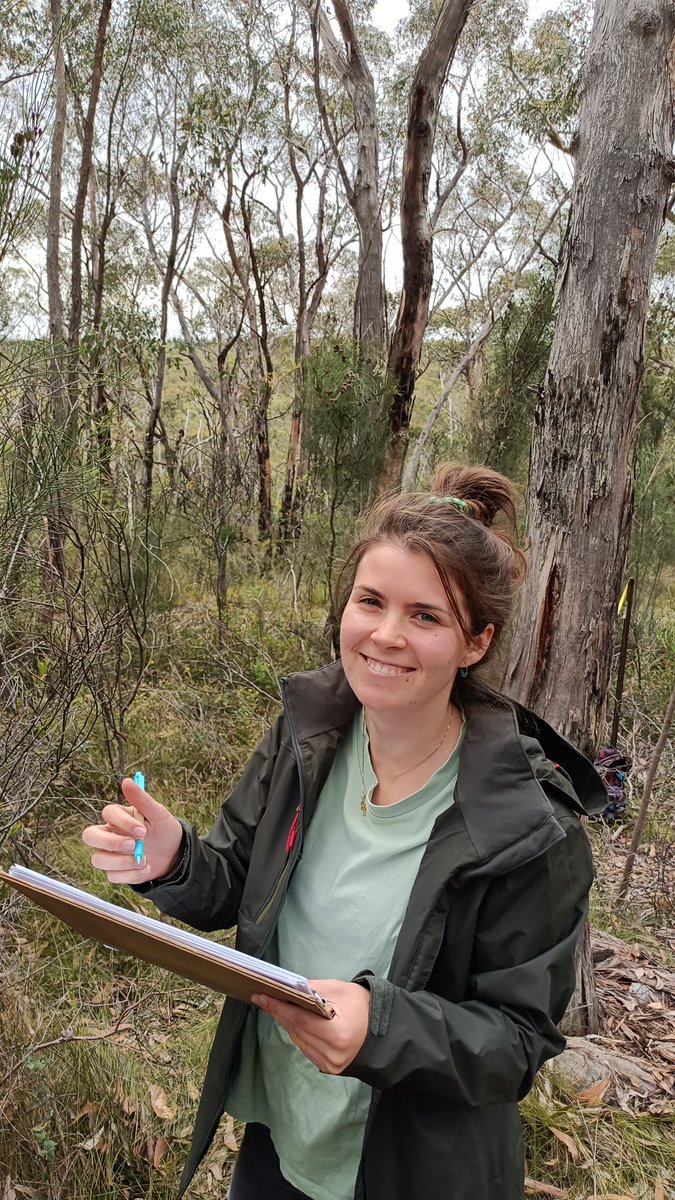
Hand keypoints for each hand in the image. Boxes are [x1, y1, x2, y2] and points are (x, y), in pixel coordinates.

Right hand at [81, 777, 183, 884]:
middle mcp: (109, 835)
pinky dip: (130, 875)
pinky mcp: (116, 872)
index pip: (107, 813)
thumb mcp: (158, 813)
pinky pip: (111, 876)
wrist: (175, 854)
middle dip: (110, 843)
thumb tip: (126, 781)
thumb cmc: (164, 830)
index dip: (122, 822)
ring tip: (144, 860)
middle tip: (133, 846)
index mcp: (118, 818)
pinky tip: (145, 868)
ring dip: (121, 862)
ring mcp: (110, 854)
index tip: (143, 830)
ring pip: (98, 860)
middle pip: (89, 836)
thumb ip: (141, 799)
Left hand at [252, 979, 369, 1073]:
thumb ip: (314, 990)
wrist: (384, 1030)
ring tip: (277, 1006)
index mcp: (337, 1034)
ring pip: (299, 1040)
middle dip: (279, 1013)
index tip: (260, 997)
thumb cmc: (364, 1006)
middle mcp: (332, 1054)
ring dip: (287, 1023)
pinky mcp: (329, 1068)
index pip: (300, 1020)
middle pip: (296, 1031)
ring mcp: (330, 1064)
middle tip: (264, 998)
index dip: (278, 1008)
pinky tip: (294, 1021)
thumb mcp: (341, 991)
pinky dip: (298, 1033)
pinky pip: (306, 1048)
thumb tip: (289, 988)